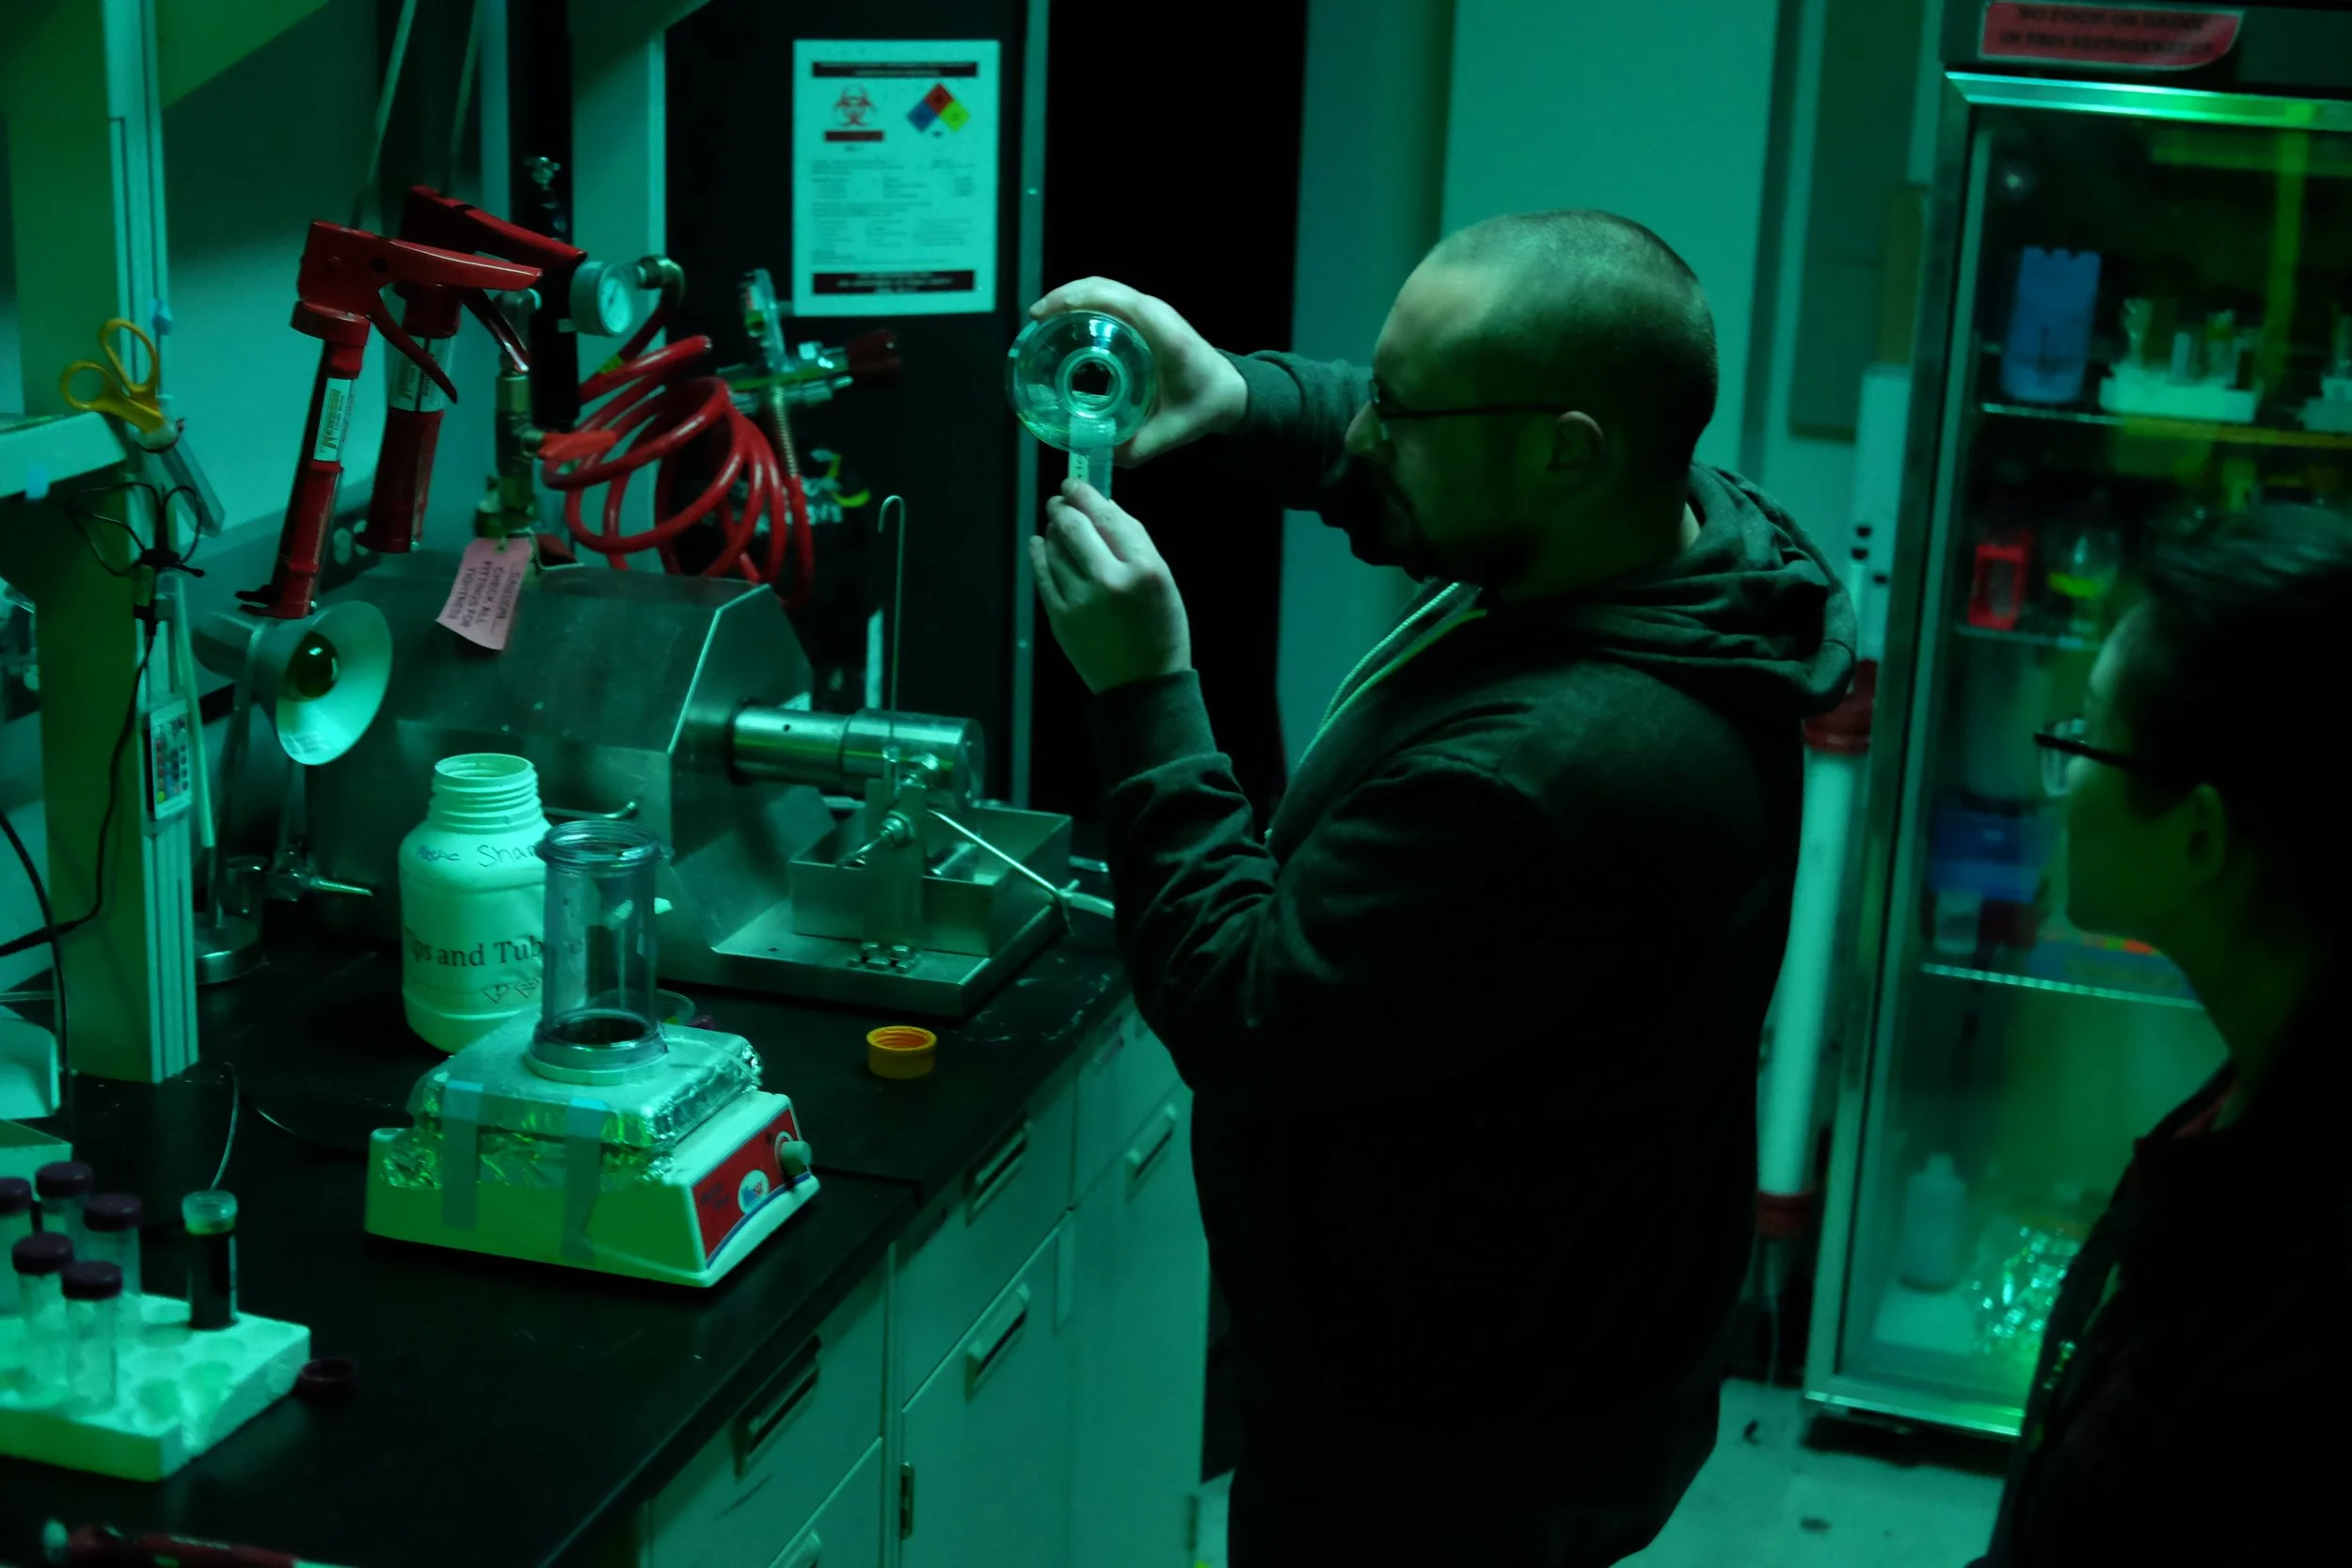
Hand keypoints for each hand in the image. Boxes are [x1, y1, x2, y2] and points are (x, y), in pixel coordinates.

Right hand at [1028, 278, 1248, 464]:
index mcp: (1163, 335)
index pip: (1116, 300)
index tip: (1044, 315)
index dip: (1075, 299)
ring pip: (1104, 289)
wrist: (1229, 390)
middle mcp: (1156, 314)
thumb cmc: (1203, 405)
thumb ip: (1137, 448)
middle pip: (1102, 287)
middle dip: (1063, 296)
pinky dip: (1084, 303)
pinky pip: (1110, 299)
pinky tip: (1065, 323)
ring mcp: (1152, 311)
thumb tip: (1096, 454)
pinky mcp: (1147, 316)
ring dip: (1071, 297)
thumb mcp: (1172, 432)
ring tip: (1043, 319)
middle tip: (1034, 320)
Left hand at [1030, 479, 1190, 694]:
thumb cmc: (1160, 629)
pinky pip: (1042, 575)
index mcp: (1143, 569)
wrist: (1142, 685)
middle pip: (1074, 527)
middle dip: (1062, 507)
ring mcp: (1079, 600)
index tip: (1073, 484)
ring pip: (1054, 548)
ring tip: (1055, 525)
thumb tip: (1104, 508)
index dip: (1085, 495)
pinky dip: (1039, 554)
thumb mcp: (1163, 581)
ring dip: (1052, 530)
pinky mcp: (1058, 617)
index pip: (1108, 517)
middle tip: (1059, 500)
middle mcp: (1108, 580)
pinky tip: (1040, 545)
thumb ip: (1136, 543)